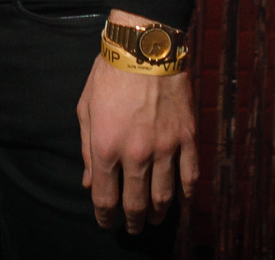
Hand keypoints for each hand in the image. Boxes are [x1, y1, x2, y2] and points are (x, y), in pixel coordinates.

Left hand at [76, 12, 197, 232]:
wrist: (145, 47)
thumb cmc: (109, 74)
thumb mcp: (85, 109)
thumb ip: (85, 149)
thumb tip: (88, 182)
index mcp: (105, 147)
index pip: (105, 197)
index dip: (104, 215)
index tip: (105, 221)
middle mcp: (135, 153)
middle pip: (135, 203)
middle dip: (131, 220)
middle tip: (132, 227)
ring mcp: (164, 147)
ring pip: (164, 196)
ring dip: (158, 213)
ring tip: (155, 219)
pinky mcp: (186, 137)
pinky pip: (189, 175)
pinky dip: (185, 193)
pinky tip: (181, 200)